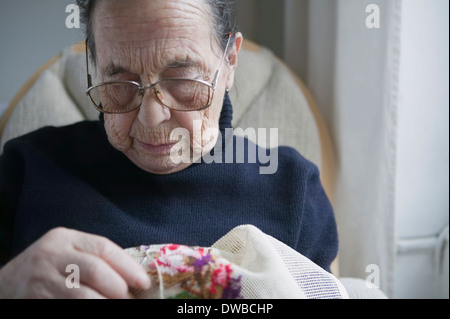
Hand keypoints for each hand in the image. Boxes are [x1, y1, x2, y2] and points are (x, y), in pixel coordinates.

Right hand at [0, 227, 149, 297]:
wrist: (4, 285)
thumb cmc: (47, 269)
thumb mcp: (66, 253)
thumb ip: (94, 258)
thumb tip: (133, 276)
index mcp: (65, 237)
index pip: (104, 248)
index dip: (128, 266)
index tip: (143, 282)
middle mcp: (52, 255)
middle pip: (96, 270)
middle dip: (119, 287)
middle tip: (129, 298)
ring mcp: (41, 279)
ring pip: (83, 295)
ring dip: (106, 303)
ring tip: (118, 305)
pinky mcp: (36, 300)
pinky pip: (69, 307)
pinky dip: (89, 310)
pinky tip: (97, 309)